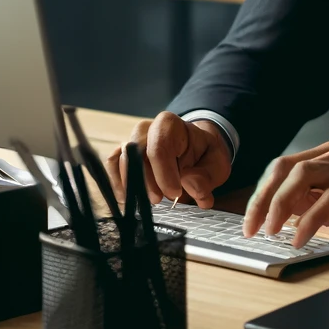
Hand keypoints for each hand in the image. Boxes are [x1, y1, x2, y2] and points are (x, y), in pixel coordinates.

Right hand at [105, 111, 231, 208]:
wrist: (196, 150)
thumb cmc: (204, 155)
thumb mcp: (216, 164)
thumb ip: (206, 176)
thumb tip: (192, 185)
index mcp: (170, 125)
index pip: (160, 145)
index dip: (164, 172)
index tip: (175, 193)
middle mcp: (147, 129)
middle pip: (135, 151)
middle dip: (146, 179)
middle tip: (159, 200)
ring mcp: (132, 140)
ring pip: (120, 158)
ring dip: (131, 184)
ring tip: (145, 203)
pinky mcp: (123, 155)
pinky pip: (111, 165)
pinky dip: (117, 183)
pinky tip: (128, 199)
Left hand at [243, 142, 328, 248]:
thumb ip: (317, 202)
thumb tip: (282, 214)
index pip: (284, 166)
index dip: (262, 193)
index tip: (250, 222)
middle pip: (287, 167)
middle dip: (263, 199)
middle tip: (253, 230)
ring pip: (304, 176)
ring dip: (280, 205)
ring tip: (272, 233)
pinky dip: (309, 218)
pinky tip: (301, 239)